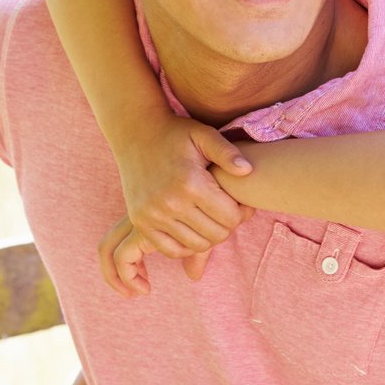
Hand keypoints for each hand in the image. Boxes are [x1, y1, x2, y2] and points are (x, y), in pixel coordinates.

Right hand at [113, 114, 252, 258]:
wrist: (136, 134)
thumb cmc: (177, 134)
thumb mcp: (205, 135)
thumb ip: (227, 152)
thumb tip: (248, 171)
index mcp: (190, 183)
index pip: (230, 217)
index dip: (243, 212)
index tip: (241, 202)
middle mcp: (169, 203)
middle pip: (216, 234)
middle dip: (229, 225)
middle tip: (229, 210)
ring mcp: (151, 216)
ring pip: (196, 245)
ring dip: (210, 235)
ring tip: (213, 217)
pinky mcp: (140, 222)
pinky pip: (170, 250)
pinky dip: (187, 245)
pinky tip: (195, 228)